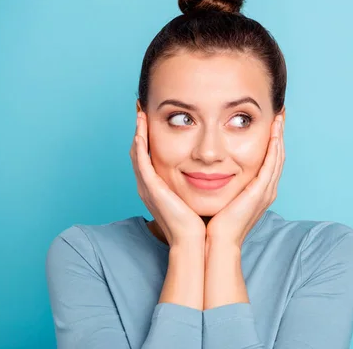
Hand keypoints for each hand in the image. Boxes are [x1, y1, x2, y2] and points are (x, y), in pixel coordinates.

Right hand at [130, 110, 205, 245]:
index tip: (155, 119)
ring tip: (140, 113)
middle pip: (140, 152)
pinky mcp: (150, 189)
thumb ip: (202, 182)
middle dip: (140, 131)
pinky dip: (139, 144)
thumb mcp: (199, 196)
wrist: (196, 242)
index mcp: (160, 188)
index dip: (150, 138)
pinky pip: (140, 162)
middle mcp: (150, 186)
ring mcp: (148, 188)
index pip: (151, 157)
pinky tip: (141, 129)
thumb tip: (215, 169)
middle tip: (141, 110)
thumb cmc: (202, 223)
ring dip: (138, 132)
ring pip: (137, 153)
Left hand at [206, 114, 284, 247]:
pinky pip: (272, 163)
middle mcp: (266, 190)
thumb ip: (219, 183)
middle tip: (279, 115)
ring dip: (280, 136)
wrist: (215, 243)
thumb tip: (207, 170)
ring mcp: (266, 191)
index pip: (268, 162)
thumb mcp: (219, 197)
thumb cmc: (212, 224)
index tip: (268, 124)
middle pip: (277, 156)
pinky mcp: (261, 191)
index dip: (270, 142)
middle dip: (278, 135)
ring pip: (278, 157)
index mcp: (257, 192)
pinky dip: (275, 146)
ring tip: (279, 117)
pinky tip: (275, 131)